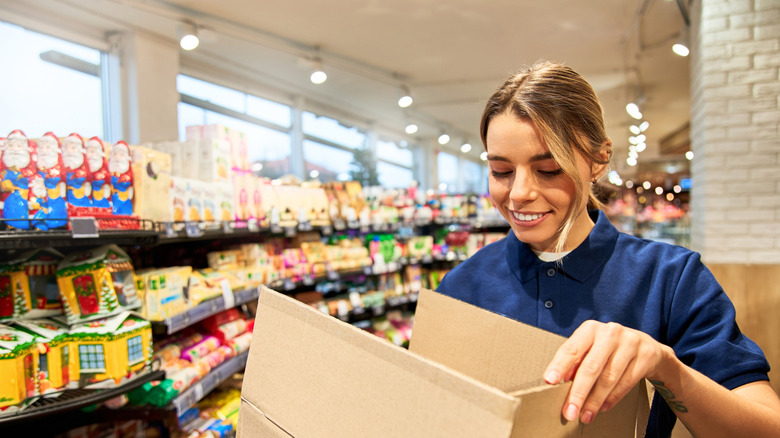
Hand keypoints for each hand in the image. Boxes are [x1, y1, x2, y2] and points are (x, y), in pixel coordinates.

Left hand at [543, 320, 672, 423]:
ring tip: (585, 414)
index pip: (572, 348)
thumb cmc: (610, 348)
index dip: (560, 366)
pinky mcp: (645, 357)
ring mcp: (630, 343)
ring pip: (609, 378)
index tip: (550, 381)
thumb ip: (576, 362)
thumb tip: (559, 381)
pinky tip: (602, 407)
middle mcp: (610, 333)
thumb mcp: (591, 348)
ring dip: (595, 401)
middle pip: (591, 367)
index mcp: (590, 329)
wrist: (646, 347)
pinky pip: (626, 383)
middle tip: (569, 411)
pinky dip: (612, 398)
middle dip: (578, 392)